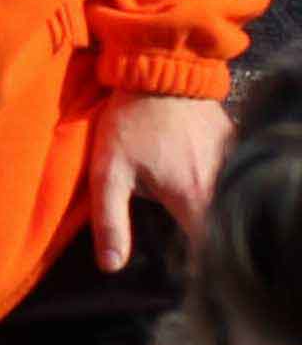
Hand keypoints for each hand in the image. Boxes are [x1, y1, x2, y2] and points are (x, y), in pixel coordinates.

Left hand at [88, 88, 234, 272]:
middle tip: (190, 251)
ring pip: (233, 201)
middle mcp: (224, 182)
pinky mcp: (236, 143)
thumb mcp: (108, 172)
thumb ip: (111, 221)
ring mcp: (234, 161)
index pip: (211, 248)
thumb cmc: (131, 120)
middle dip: (213, 243)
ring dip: (220, 215)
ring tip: (199, 222)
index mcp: (195, 196)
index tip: (191, 277)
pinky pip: (236, 176)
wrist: (163, 67)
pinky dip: (224, 188)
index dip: (204, 268)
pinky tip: (206, 189)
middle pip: (225, 226)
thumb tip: (111, 266)